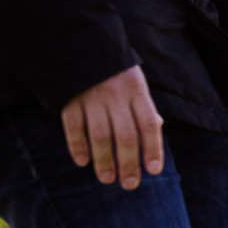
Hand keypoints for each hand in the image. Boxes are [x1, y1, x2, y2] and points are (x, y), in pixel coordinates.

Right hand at [61, 65, 162, 189]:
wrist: (81, 43)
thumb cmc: (115, 70)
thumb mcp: (135, 83)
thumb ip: (144, 105)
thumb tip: (158, 127)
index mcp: (136, 91)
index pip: (148, 124)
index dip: (152, 148)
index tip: (153, 171)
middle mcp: (115, 95)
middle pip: (125, 135)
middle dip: (128, 163)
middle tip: (130, 184)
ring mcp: (91, 96)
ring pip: (100, 134)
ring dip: (104, 160)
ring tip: (107, 179)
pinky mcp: (70, 97)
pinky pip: (73, 125)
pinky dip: (77, 144)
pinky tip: (82, 161)